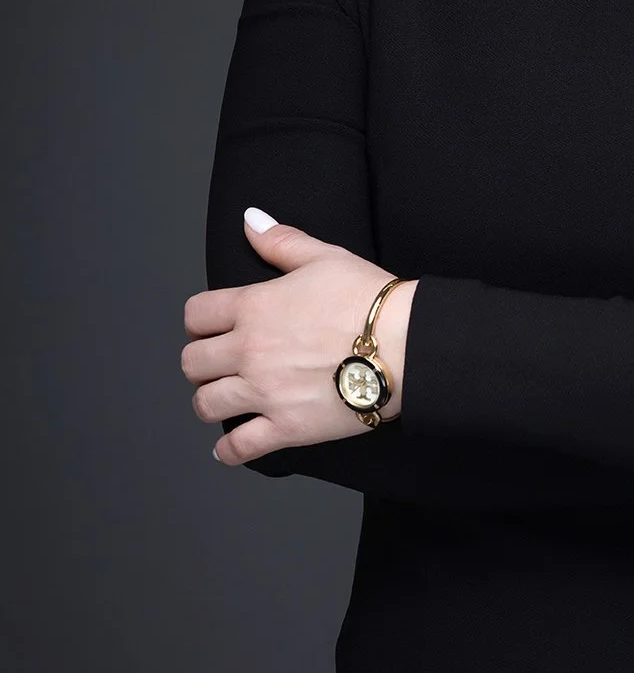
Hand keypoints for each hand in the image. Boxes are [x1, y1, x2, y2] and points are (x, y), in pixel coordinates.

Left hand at [181, 208, 417, 465]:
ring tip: (225, 400)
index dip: (199, 322)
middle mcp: (248, 351)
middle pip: (192, 363)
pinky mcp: (285, 428)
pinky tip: (229, 448)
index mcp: (253, 307)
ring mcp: (264, 392)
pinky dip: (229, 452)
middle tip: (219, 364)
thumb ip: (280, 241)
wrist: (403, 345)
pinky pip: (239, 448)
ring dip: (212, 402)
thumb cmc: (369, 300)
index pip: (195, 316)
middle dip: (202, 363)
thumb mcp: (324, 257)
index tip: (210, 328)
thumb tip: (250, 221)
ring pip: (206, 405)